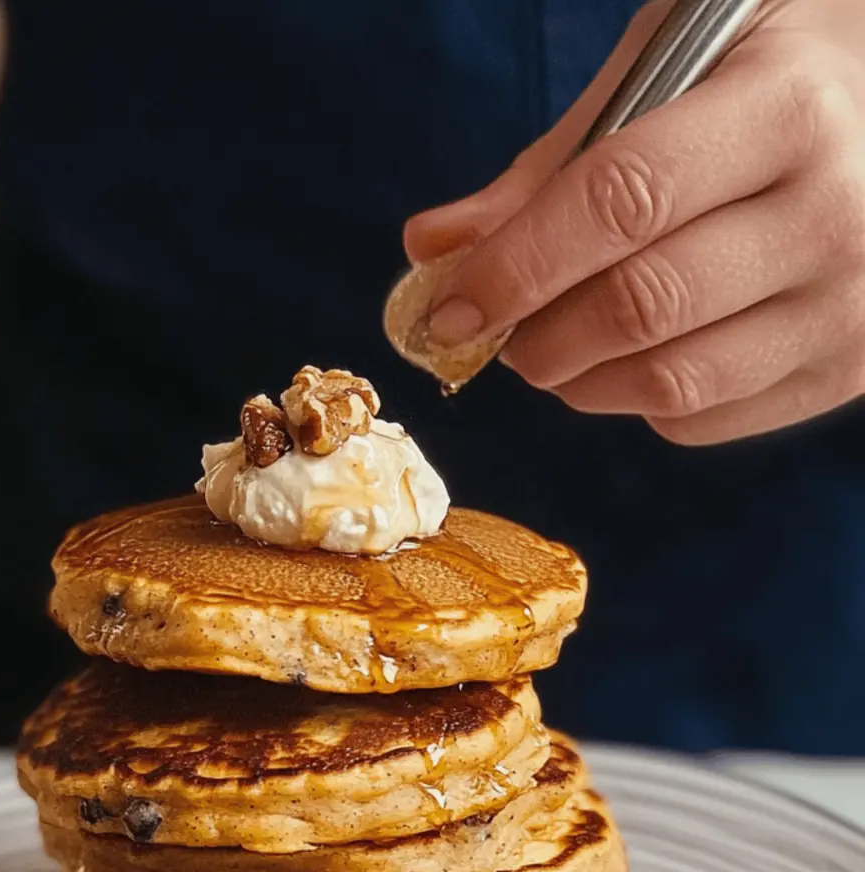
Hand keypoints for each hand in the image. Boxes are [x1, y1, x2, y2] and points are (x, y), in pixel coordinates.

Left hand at [404, 0, 864, 444]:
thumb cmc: (767, 75)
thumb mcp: (672, 67)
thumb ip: (554, 163)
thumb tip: (432, 249)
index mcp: (787, 107)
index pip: (621, 203)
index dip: (517, 265)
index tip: (449, 306)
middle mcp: (836, 213)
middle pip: (641, 308)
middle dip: (536, 335)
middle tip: (496, 331)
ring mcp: (851, 304)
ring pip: (671, 383)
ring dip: (578, 379)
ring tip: (553, 343)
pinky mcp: (850, 371)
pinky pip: (705, 420)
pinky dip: (637, 402)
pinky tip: (630, 357)